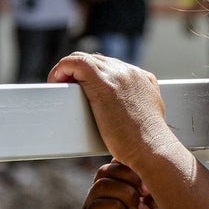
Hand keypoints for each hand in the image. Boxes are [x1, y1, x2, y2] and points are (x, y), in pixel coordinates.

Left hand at [48, 52, 175, 167]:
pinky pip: (75, 63)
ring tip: (61, 88)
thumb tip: (124, 115)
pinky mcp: (103, 83)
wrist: (152, 148)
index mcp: (143, 79)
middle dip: (81, 73)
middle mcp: (131, 72)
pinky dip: (61, 69)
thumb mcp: (149, 118)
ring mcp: (118, 75)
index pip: (113, 67)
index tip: (86, 89)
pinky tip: (56, 82)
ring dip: (69, 72)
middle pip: (98, 61)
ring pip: (85, 59)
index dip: (95, 75)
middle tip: (70, 90)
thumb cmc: (147, 144)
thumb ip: (138, 108)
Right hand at [80, 160, 166, 208]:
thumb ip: (154, 192)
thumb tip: (155, 172)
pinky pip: (94, 207)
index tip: (151, 182)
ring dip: (125, 194)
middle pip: (107, 170)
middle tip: (145, 194)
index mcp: (118, 191)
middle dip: (130, 177)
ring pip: (101, 186)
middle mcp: (102, 197)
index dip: (134, 166)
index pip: (117, 164)